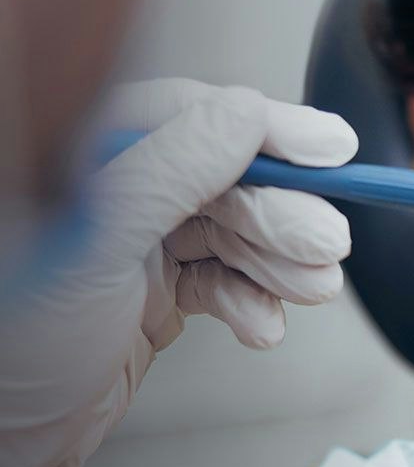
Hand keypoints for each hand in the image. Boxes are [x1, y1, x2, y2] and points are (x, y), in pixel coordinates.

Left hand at [0, 78, 356, 466]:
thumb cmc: (9, 352)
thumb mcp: (92, 249)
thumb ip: (170, 173)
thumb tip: (245, 116)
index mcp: (78, 158)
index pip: (187, 115)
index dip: (266, 128)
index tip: (329, 147)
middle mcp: (109, 193)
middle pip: (222, 179)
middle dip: (282, 214)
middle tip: (329, 243)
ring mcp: (132, 246)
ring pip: (230, 233)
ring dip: (278, 263)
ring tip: (313, 289)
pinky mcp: (151, 296)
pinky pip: (218, 282)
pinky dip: (249, 302)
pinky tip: (262, 326)